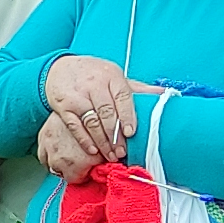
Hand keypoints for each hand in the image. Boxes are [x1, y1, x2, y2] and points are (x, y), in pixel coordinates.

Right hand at [40, 55, 137, 175]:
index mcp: (111, 76)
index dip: (127, 116)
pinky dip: (84, 140)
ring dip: (102, 141)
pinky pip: (75, 126)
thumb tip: (163, 95)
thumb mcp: (115, 76)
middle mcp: (94, 85)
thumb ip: (137, 88)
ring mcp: (77, 96)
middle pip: (107, 112)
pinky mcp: (63, 107)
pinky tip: (93, 150)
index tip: (131, 133)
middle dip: (115, 135)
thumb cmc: (93, 74)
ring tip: (111, 155)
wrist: (60, 68)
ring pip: (92, 122)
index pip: (122, 97)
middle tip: (122, 151)